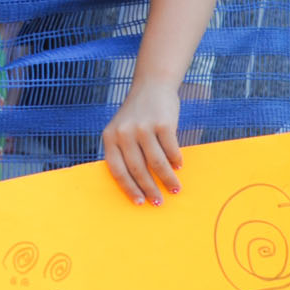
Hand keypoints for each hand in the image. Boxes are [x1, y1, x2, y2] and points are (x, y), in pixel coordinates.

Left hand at [100, 80, 184, 205]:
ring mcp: (143, 128)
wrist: (151, 86)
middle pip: (138, 170)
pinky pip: (171, 150)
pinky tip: (179, 167)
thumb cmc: (137, 115)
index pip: (117, 170)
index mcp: (109, 137)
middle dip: (150, 190)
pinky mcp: (163, 124)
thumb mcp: (121, 130)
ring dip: (168, 180)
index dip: (128, 188)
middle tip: (159, 203)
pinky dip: (176, 161)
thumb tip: (137, 185)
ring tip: (175, 189)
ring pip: (157, 163)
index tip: (139, 203)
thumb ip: (124, 152)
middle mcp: (124, 133)